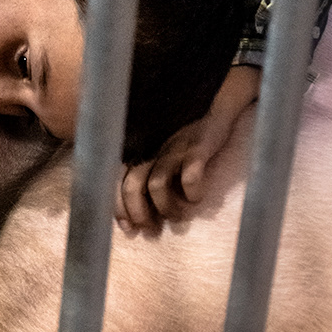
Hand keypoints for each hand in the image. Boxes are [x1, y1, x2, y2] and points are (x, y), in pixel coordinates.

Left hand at [117, 64, 260, 228]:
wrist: (215, 102)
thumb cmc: (186, 135)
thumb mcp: (161, 151)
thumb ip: (148, 175)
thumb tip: (141, 216)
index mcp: (141, 151)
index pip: (116, 181)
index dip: (118, 208)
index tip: (127, 228)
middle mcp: (152, 149)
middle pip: (132, 186)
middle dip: (138, 212)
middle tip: (150, 229)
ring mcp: (174, 148)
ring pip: (157, 184)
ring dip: (166, 208)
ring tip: (178, 215)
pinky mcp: (198, 147)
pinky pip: (190, 175)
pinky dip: (192, 192)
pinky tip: (198, 198)